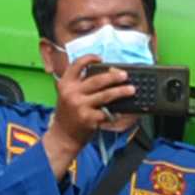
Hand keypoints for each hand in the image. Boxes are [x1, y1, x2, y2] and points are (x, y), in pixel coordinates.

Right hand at [47, 56, 142, 175]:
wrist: (63, 136)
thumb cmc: (68, 114)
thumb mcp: (67, 95)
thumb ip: (79, 85)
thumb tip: (105, 76)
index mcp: (65, 84)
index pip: (76, 65)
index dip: (89, 58)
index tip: (101, 58)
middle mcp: (71, 93)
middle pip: (97, 80)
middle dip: (114, 76)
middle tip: (124, 75)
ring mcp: (80, 106)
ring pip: (106, 95)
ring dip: (121, 91)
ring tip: (131, 89)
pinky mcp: (89, 119)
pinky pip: (107, 112)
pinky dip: (116, 112)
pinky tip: (120, 112)